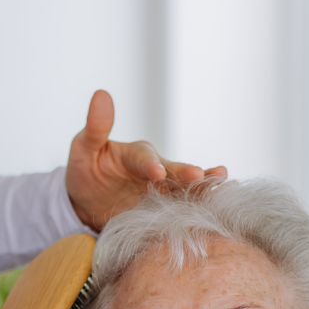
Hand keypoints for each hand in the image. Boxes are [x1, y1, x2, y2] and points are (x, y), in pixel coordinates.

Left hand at [65, 90, 226, 229]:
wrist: (88, 203)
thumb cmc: (87, 170)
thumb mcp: (84, 148)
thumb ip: (95, 128)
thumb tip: (101, 94)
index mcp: (137, 155)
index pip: (145, 158)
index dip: (151, 165)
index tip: (156, 172)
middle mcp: (157, 172)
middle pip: (174, 173)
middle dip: (187, 175)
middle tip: (200, 176)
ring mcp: (163, 193)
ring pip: (186, 191)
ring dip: (204, 190)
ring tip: (225, 187)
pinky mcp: (165, 214)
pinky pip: (183, 212)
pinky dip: (199, 212)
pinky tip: (219, 210)